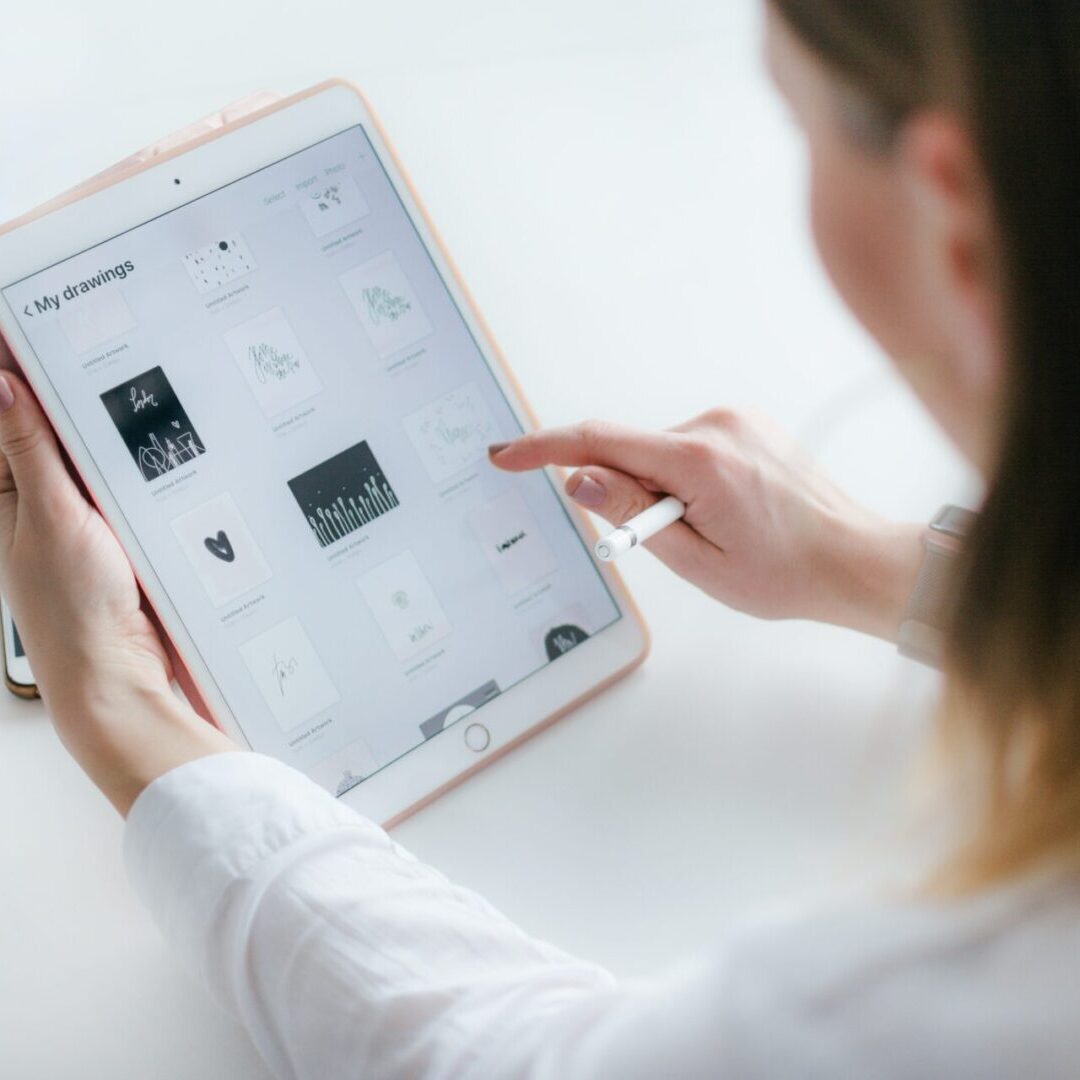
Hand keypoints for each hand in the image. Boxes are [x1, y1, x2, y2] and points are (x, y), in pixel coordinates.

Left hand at [0, 368, 232, 812]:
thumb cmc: (73, 611)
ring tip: (124, 376)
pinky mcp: (128, 538)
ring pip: (99, 456)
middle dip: (69, 387)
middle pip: (56, 429)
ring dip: (110, 427)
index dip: (17, 369)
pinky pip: (132, 486)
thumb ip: (31, 451)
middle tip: (89, 331)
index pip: (11, 414)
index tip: (30, 318)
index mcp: (10, 494)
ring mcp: (90, 521)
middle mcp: (46, 504)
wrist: (122, 678)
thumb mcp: (50, 517)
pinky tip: (156, 443)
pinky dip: (141, 465)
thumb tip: (5, 385)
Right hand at [490, 409, 924, 640]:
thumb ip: (631, 515)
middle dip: (623, 491)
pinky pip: (686, 445)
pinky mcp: (744, 423)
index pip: (599, 441)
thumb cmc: (785, 572)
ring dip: (658, 487)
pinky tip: (722, 508)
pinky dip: (682, 476)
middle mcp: (716, 425)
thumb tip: (580, 478)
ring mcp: (734, 419)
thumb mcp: (696, 560)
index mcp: (700, 460)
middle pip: (628, 448)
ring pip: (657, 450)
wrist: (852, 558)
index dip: (544, 448)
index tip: (508, 455)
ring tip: (710, 529)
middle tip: (667, 539)